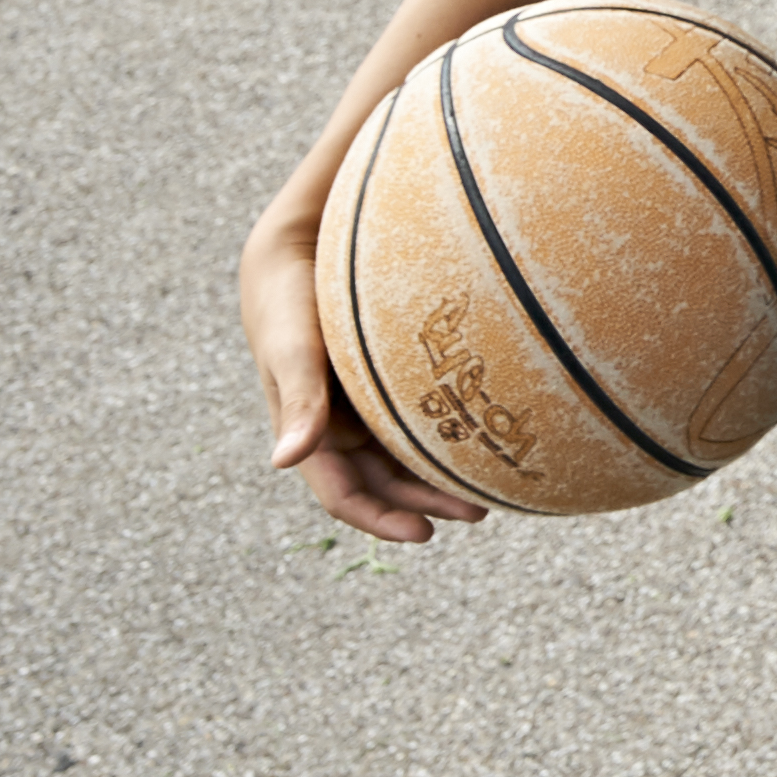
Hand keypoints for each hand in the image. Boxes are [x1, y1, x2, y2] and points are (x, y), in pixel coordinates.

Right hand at [240, 208, 485, 545]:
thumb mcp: (292, 349)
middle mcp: (340, 426)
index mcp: (311, 433)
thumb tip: (285, 462)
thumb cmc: (288, 298)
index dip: (382, 519)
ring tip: (492, 487)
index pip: (345, 496)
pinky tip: (485, 433)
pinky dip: (447, 432)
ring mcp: (365, 403)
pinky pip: (421, 414)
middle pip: (385, 482)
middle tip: (477, 512)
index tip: (425, 532)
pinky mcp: (389, 375)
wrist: (300, 244)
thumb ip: (297, 400)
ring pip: (407, 454)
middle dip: (426, 502)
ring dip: (441, 474)